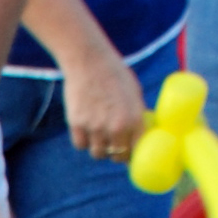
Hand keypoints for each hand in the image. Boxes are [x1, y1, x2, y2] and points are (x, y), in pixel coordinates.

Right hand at [58, 41, 146, 161]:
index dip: (132, 155)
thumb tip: (140, 135)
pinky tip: (86, 129)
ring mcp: (96, 127)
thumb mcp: (134, 93)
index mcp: (134, 119)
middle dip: (116, 153)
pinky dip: (83, 140)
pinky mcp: (77, 124)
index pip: (136, 151)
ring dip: (99, 148)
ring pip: (98, 153)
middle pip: (116, 156)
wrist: (89, 60)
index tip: (129, 154)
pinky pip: (81, 145)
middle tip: (113, 146)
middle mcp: (116, 126)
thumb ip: (137, 115)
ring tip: (99, 136)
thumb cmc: (114, 74)